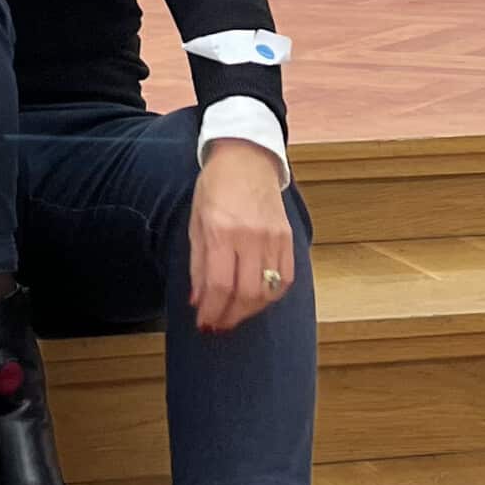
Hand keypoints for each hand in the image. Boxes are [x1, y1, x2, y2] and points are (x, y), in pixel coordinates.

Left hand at [189, 140, 293, 333]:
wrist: (247, 158)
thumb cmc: (215, 189)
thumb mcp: (196, 223)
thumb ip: (198, 265)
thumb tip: (198, 302)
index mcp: (222, 231)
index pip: (219, 285)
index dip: (212, 311)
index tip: (203, 323)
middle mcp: (251, 237)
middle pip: (246, 293)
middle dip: (231, 317)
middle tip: (218, 325)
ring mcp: (274, 238)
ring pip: (268, 291)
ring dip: (250, 311)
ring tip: (234, 315)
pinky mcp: (289, 238)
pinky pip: (286, 279)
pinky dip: (271, 296)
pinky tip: (256, 299)